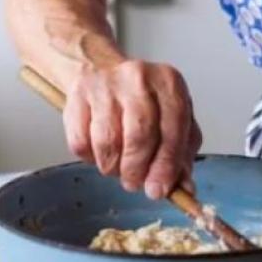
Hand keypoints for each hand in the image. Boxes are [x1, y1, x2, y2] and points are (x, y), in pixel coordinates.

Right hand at [64, 54, 199, 199]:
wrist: (101, 70)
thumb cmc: (143, 102)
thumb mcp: (172, 121)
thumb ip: (181, 156)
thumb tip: (185, 190)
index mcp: (169, 83)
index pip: (173, 130)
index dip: (166, 166)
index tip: (158, 190)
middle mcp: (138, 78)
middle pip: (139, 136)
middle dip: (136, 169)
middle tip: (134, 182)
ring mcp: (104, 84)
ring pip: (107, 141)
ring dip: (112, 166)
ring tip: (116, 167)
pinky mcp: (77, 95)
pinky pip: (80, 141)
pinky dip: (90, 157)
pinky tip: (99, 152)